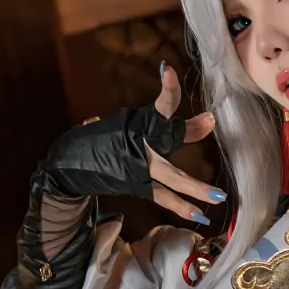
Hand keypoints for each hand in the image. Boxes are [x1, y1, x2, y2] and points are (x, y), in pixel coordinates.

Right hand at [43, 66, 222, 226]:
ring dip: (195, 188)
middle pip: (168, 137)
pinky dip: (180, 207)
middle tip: (210, 121)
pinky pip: (162, 198)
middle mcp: (138, 144)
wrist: (70, 166)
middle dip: (189, 131)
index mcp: (135, 124)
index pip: (159, 105)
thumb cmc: (102, 141)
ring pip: (171, 178)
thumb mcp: (129, 124)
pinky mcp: (136, 186)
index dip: (168, 89)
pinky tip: (199, 216)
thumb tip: (202, 124)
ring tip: (218, 196)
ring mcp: (137, 168)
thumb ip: (164, 125)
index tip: (169, 72)